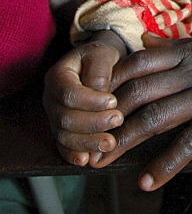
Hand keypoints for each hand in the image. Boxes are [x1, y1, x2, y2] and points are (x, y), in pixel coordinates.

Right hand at [42, 32, 126, 165]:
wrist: (98, 65)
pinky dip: (74, 155)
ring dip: (87, 142)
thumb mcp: (103, 54)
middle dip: (92, 123)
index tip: (113, 101)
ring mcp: (54, 117)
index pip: (69, 93)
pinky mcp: (62, 131)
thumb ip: (99, 71)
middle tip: (118, 120)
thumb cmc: (101, 58)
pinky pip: (63, 147)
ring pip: (64, 136)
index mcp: (58, 76)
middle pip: (65, 118)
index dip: (90, 101)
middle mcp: (51, 98)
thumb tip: (100, 93)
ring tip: (110, 143)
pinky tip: (87, 159)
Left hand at [92, 30, 191, 190]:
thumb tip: (147, 41)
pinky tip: (147, 180)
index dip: (111, 81)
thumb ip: (182, 44)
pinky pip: (187, 143)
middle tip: (85, 138)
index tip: (92, 99)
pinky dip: (163, 165)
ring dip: (124, 142)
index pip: (139, 61)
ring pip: (155, 118)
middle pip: (138, 91)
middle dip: (107, 116)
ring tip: (101, 161)